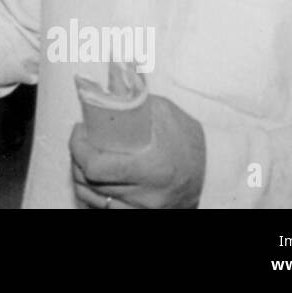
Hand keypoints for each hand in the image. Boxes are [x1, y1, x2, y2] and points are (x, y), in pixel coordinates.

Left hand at [70, 94, 204, 208]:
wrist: (214, 170)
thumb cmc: (188, 137)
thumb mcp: (163, 112)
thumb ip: (134, 98)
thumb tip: (108, 77)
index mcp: (151, 168)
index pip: (94, 167)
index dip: (77, 147)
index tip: (79, 131)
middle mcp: (146, 196)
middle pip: (89, 182)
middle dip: (77, 158)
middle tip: (81, 141)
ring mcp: (144, 210)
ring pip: (92, 198)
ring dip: (82, 177)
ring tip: (85, 158)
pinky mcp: (143, 216)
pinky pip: (104, 209)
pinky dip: (94, 194)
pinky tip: (95, 179)